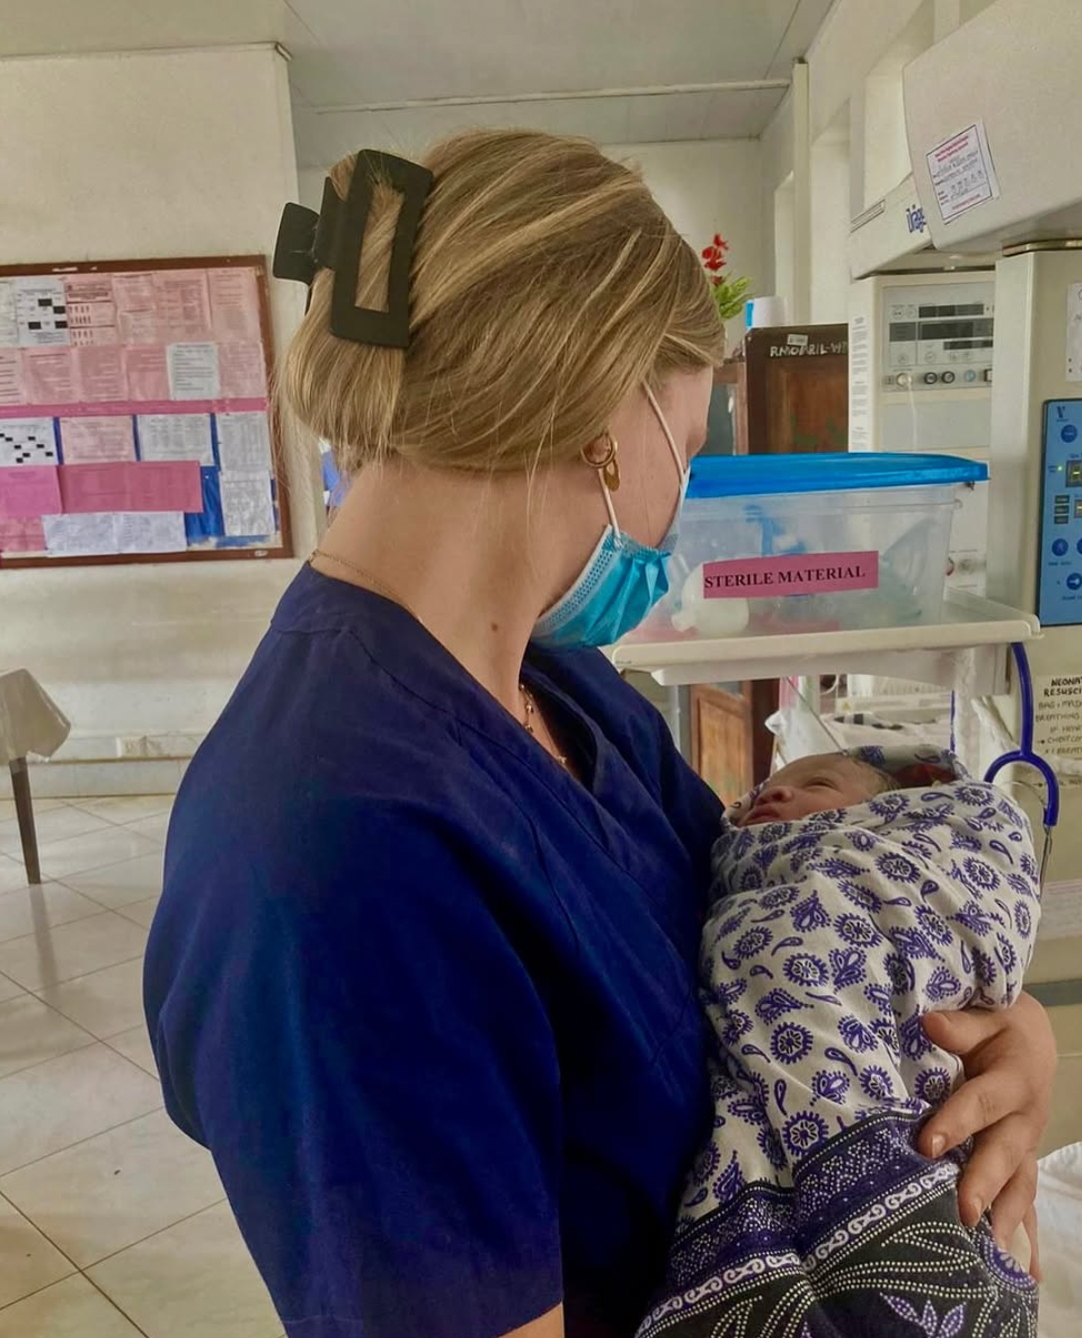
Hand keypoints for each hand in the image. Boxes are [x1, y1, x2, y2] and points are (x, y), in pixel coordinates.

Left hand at [918, 993, 1055, 1276]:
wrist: (1033, 1042)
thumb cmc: (998, 1027)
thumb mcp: (985, 1017)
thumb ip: (960, 1026)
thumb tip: (930, 1022)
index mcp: (1013, 1080)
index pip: (980, 1102)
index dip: (955, 1123)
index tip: (926, 1146)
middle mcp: (1023, 1120)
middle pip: (1002, 1154)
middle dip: (982, 1184)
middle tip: (962, 1213)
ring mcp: (1024, 1146)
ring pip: (1018, 1185)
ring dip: (1004, 1218)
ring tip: (990, 1254)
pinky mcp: (1021, 1163)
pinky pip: (1023, 1201)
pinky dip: (1024, 1236)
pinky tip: (1021, 1273)